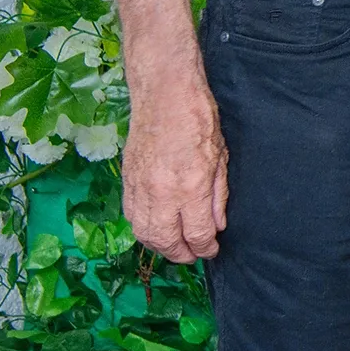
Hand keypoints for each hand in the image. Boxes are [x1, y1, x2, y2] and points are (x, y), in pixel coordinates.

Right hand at [123, 77, 227, 262]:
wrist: (164, 95)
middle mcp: (162, 193)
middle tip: (193, 255)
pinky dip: (142, 229)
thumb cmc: (199, 119)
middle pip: (166, 240)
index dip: (205, 247)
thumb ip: (218, 195)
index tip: (212, 250)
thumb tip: (217, 225)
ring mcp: (141, 188)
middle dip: (181, 254)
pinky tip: (154, 230)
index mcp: (191, 186)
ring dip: (159, 246)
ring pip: (144, 233)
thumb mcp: (222, 157)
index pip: (197, 233)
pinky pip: (131, 216)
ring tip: (174, 247)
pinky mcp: (127, 181)